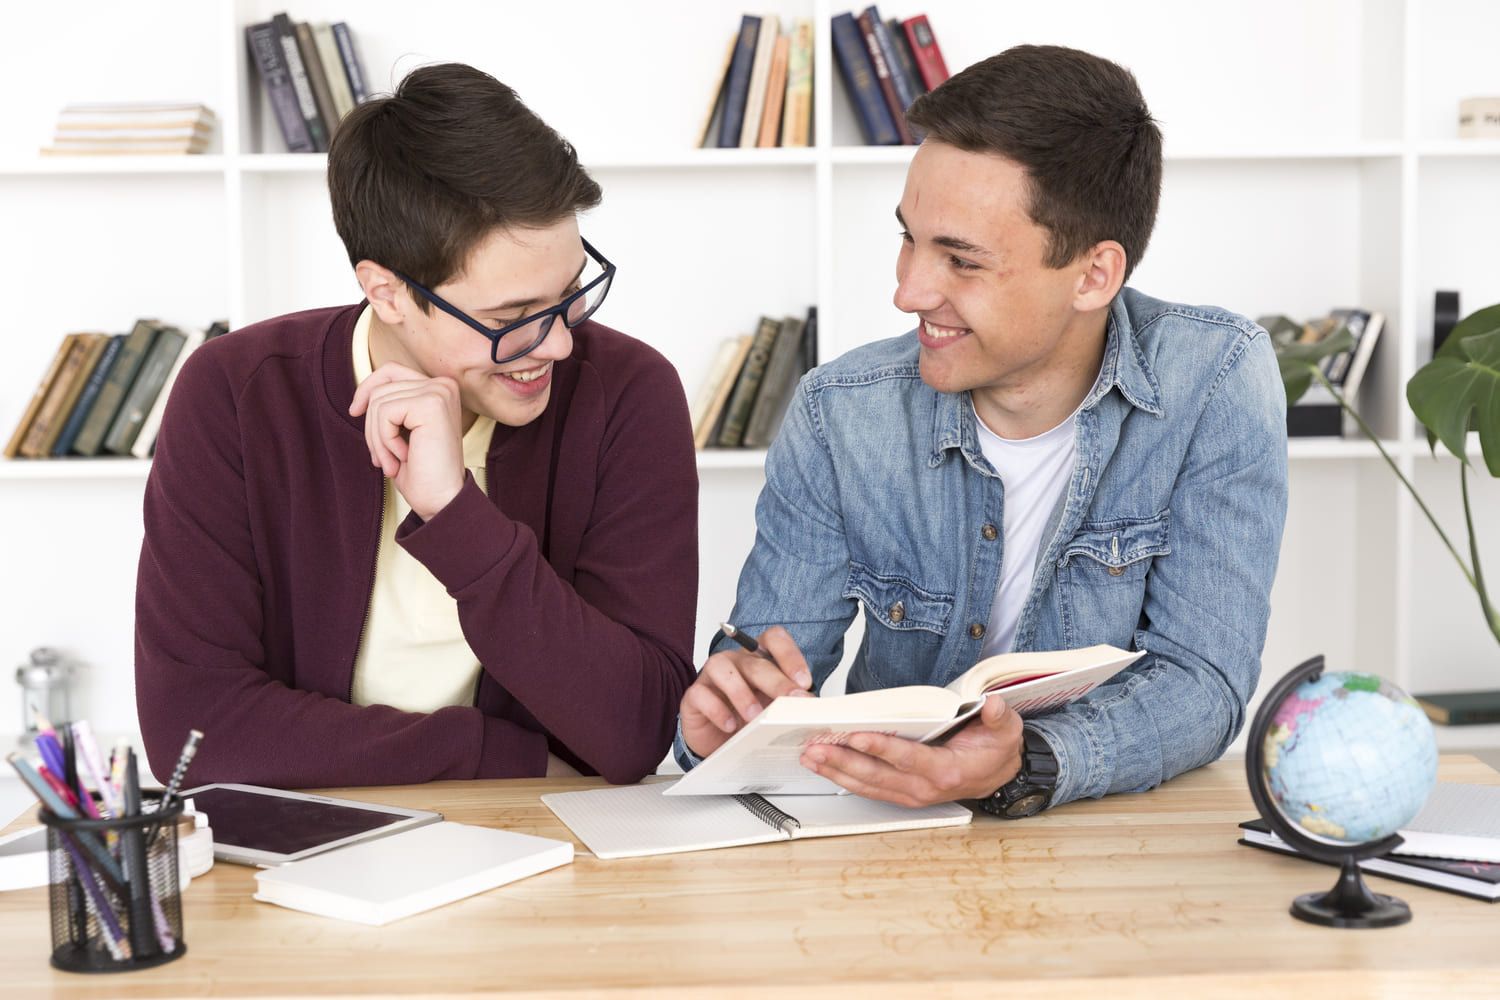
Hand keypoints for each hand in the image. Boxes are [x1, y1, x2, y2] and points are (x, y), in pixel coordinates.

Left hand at [349, 362, 465, 520]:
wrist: (441, 500)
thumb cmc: (422, 472)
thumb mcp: (401, 432)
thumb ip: (391, 406)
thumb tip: (362, 396)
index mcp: (439, 389)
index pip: (391, 371)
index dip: (367, 388)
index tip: (354, 411)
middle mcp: (443, 385)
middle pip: (381, 389)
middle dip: (372, 427)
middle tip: (383, 459)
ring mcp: (439, 392)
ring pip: (379, 403)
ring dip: (378, 439)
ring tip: (393, 462)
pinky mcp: (431, 404)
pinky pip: (385, 413)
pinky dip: (385, 440)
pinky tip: (403, 457)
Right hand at [680, 626, 814, 758]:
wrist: (718, 741)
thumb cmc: (747, 718)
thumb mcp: (772, 708)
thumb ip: (788, 702)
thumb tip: (812, 708)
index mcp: (759, 658)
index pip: (774, 639)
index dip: (790, 655)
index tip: (805, 681)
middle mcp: (736, 661)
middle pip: (755, 662)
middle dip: (777, 682)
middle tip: (791, 701)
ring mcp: (712, 676)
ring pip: (723, 668)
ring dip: (742, 692)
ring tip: (755, 716)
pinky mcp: (694, 696)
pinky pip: (701, 694)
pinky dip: (716, 709)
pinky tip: (729, 725)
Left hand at [800, 695, 1022, 806]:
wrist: (996, 774)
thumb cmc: (995, 749)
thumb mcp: (1006, 729)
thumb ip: (999, 718)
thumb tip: (993, 705)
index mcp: (945, 770)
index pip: (907, 759)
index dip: (880, 748)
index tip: (855, 736)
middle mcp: (923, 787)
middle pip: (876, 776)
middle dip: (843, 761)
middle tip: (815, 748)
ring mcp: (910, 794)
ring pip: (867, 785)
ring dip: (836, 771)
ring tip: (809, 757)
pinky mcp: (901, 794)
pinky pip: (868, 789)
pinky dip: (843, 778)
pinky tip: (824, 766)